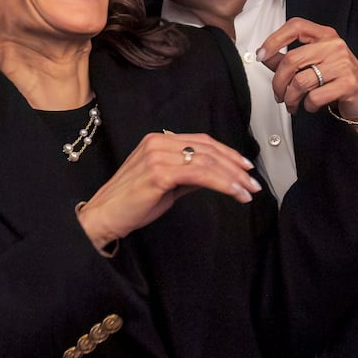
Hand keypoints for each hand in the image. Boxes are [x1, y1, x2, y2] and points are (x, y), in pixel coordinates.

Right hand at [76, 132, 262, 250]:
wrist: (104, 216)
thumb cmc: (131, 204)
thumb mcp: (165, 184)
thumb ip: (188, 175)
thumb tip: (214, 175)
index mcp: (157, 141)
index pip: (201, 141)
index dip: (227, 152)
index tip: (245, 167)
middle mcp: (158, 142)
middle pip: (207, 149)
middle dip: (235, 166)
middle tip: (253, 182)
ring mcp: (157, 156)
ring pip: (207, 161)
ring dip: (233, 177)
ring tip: (248, 191)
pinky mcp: (159, 173)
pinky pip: (200, 174)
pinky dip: (222, 183)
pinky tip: (234, 193)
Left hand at [256, 18, 357, 142]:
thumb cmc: (340, 81)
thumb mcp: (314, 65)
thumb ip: (288, 60)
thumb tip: (265, 56)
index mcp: (326, 35)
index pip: (295, 26)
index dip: (274, 39)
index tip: (262, 54)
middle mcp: (335, 46)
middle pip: (291, 60)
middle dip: (278, 83)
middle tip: (278, 94)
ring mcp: (343, 64)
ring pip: (300, 82)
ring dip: (291, 98)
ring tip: (293, 104)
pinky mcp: (348, 84)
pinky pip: (314, 97)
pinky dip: (307, 106)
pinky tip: (312, 105)